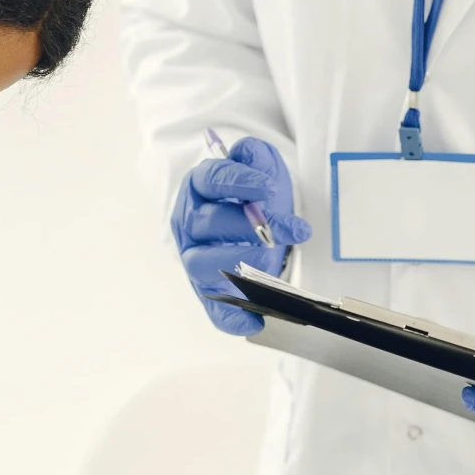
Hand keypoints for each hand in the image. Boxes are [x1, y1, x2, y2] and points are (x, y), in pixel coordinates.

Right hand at [171, 136, 311, 335]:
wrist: (256, 224)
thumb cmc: (255, 196)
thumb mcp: (261, 167)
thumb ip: (256, 156)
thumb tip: (247, 153)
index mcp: (199, 187)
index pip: (212, 179)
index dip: (239, 182)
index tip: (268, 188)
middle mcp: (190, 223)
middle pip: (210, 223)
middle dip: (250, 227)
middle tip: (284, 231)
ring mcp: (195, 258)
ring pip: (204, 264)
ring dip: (239, 264)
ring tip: (272, 263)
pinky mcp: (207, 289)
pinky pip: (213, 309)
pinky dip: (230, 318)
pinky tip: (254, 321)